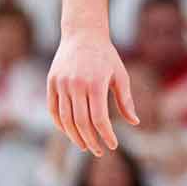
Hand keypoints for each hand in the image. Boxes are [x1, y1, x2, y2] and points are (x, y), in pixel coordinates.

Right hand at [46, 29, 138, 155]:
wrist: (83, 34)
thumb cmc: (106, 56)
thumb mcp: (120, 75)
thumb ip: (125, 100)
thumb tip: (135, 123)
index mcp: (96, 83)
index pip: (99, 118)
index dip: (106, 135)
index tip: (112, 145)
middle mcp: (76, 84)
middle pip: (81, 122)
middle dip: (90, 140)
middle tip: (99, 151)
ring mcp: (61, 84)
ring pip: (65, 118)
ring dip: (74, 136)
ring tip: (85, 146)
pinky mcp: (51, 82)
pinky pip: (53, 109)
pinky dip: (60, 124)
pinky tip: (70, 133)